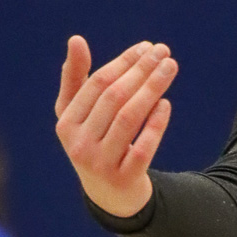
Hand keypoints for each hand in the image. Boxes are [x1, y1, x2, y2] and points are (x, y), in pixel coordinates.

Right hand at [55, 35, 177, 217]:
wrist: (110, 196)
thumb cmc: (94, 142)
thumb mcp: (78, 115)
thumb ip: (76, 79)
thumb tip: (76, 40)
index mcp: (66, 124)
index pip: (97, 84)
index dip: (124, 62)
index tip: (147, 47)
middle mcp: (79, 145)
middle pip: (114, 98)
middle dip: (141, 71)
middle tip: (164, 52)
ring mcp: (101, 164)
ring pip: (128, 119)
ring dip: (152, 89)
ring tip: (170, 68)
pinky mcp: (124, 179)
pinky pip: (142, 148)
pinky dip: (155, 125)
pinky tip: (166, 103)